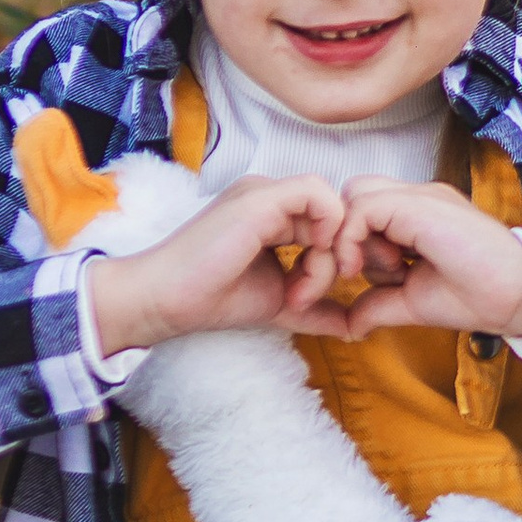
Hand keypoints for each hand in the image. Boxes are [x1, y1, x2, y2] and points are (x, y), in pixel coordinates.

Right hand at [85, 174, 347, 355]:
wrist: (166, 300)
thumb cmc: (212, 298)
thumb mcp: (280, 302)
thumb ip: (318, 308)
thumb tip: (355, 327)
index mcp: (275, 215)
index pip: (330, 222)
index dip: (335, 257)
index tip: (317, 297)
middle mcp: (272, 197)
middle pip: (335, 215)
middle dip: (335, 259)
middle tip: (308, 297)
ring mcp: (265, 193)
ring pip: (332, 206)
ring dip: (328, 254)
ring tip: (300, 291)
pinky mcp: (260, 198)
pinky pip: (319, 195)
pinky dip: (326, 231)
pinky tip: (304, 267)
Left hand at [326, 179, 521, 343]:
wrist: (516, 295)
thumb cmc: (477, 296)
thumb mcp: (412, 302)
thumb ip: (378, 304)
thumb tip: (348, 324)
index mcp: (417, 217)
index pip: (364, 209)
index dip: (352, 240)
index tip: (359, 278)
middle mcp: (417, 199)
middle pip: (355, 194)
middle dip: (348, 233)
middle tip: (369, 271)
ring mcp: (420, 196)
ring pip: (355, 195)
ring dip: (354, 237)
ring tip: (387, 270)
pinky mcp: (420, 204)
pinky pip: (364, 207)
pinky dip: (355, 239)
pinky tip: (377, 267)